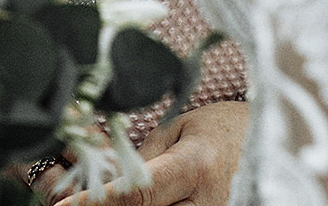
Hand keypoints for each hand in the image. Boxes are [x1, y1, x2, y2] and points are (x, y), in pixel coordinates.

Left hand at [53, 103, 248, 205]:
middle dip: (106, 205)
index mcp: (195, 167)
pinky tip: (116, 200)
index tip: (65, 205)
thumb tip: (103, 176)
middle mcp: (205, 203)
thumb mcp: (175, 130)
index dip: (97, 200)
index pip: (136, 192)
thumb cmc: (217, 129)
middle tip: (69, 198)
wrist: (261, 144)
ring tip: (89, 196)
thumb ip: (141, 158)